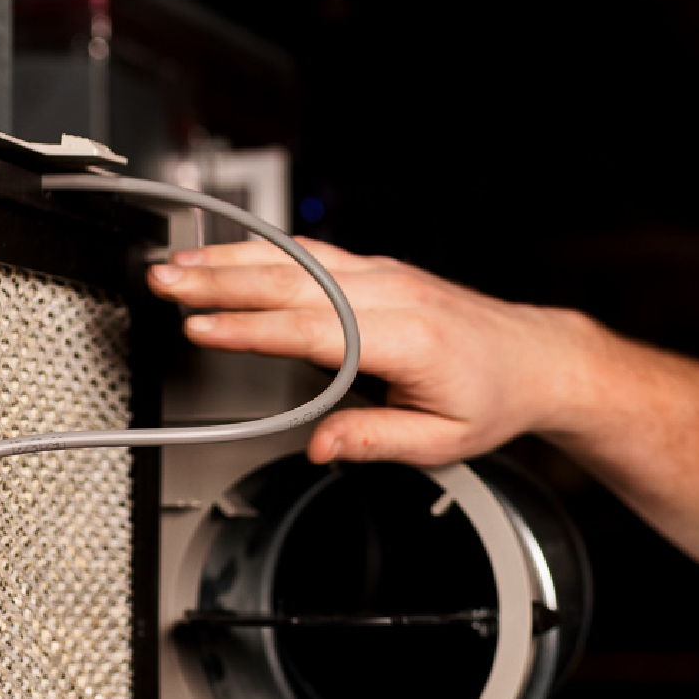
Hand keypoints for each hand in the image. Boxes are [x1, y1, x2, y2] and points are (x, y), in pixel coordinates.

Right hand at [148, 240, 596, 466]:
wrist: (535, 359)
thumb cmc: (493, 398)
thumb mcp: (442, 441)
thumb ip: (376, 442)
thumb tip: (320, 446)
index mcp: (408, 339)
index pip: (314, 330)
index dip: (252, 330)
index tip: (201, 329)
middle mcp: (395, 294)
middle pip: (293, 283)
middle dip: (220, 282)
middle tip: (163, 284)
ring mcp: (387, 274)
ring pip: (298, 259)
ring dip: (232, 259)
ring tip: (177, 265)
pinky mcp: (381, 269)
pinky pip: (316, 252)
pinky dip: (266, 252)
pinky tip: (227, 254)